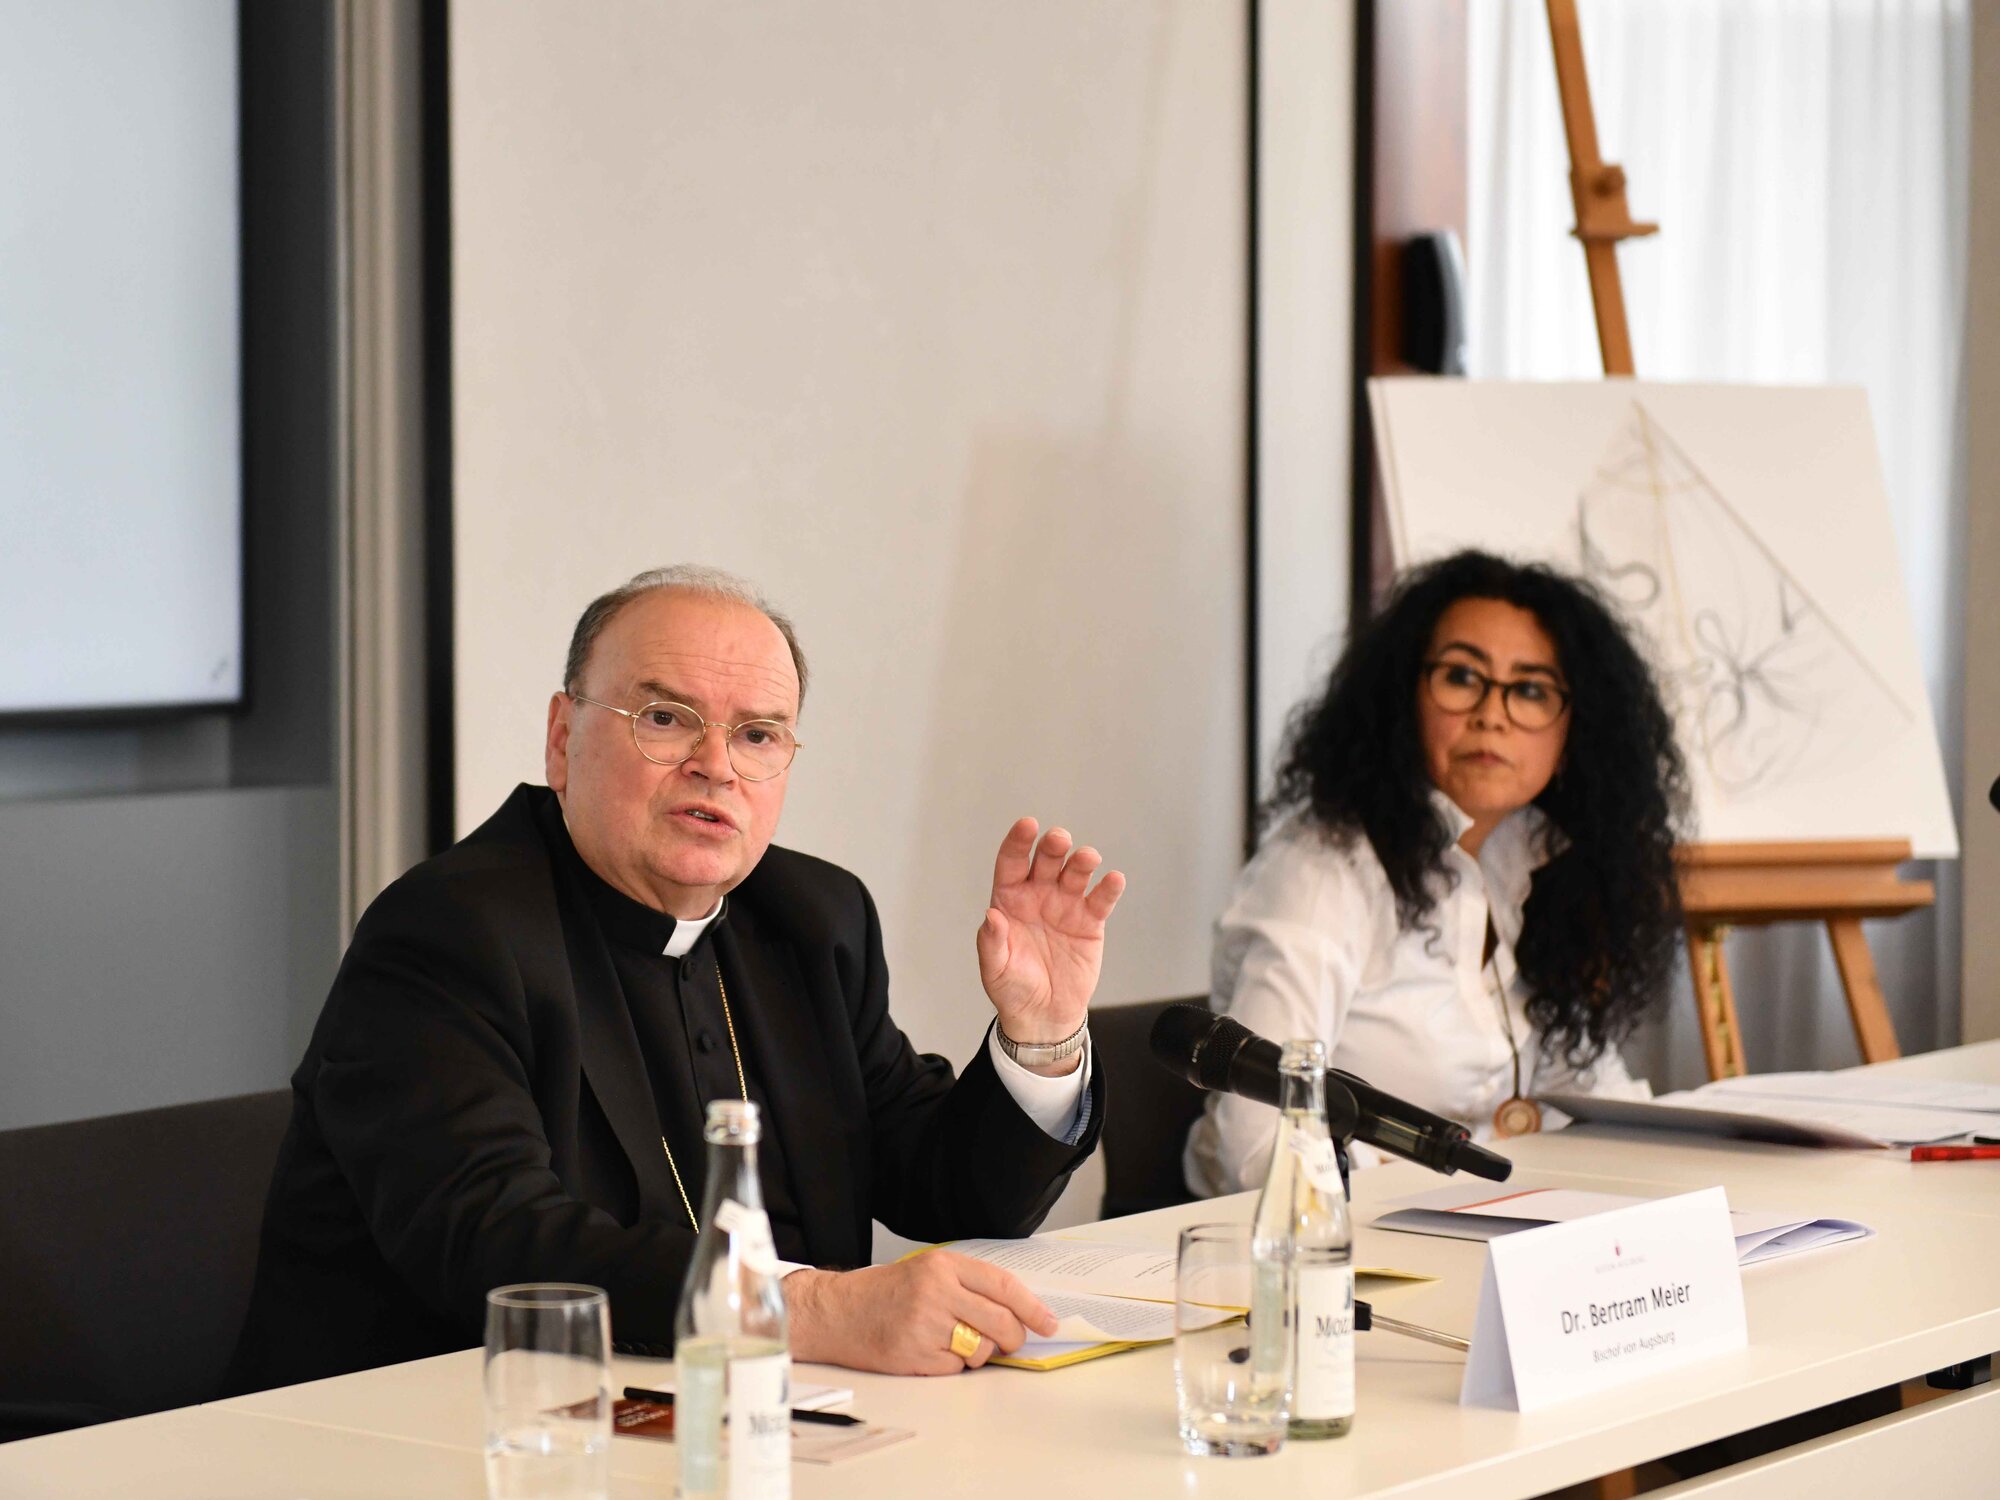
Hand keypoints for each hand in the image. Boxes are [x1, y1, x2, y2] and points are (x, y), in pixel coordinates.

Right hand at [783, 1251, 1057, 1374]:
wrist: (837, 1312)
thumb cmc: (886, 1292)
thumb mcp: (927, 1271)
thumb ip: (969, 1285)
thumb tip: (1018, 1313)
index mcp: (943, 1265)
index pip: (1003, 1286)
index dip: (1033, 1307)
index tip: (1049, 1322)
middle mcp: (935, 1291)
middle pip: (1000, 1322)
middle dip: (1013, 1337)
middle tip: (1010, 1342)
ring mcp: (924, 1324)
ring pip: (981, 1349)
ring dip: (979, 1353)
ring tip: (953, 1340)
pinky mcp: (913, 1354)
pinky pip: (956, 1369)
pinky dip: (952, 1366)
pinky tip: (930, 1351)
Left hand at [975, 818, 1125, 1070]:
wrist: (1044, 1015)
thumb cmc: (1013, 988)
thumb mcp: (995, 969)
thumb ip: (992, 942)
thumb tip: (991, 916)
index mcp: (1010, 900)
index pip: (1011, 863)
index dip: (1018, 842)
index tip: (1027, 826)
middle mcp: (1038, 896)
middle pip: (1046, 861)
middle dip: (1053, 846)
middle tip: (1059, 839)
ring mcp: (1066, 906)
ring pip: (1075, 874)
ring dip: (1081, 862)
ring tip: (1086, 858)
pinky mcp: (1090, 922)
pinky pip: (1101, 900)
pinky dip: (1109, 888)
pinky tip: (1113, 879)